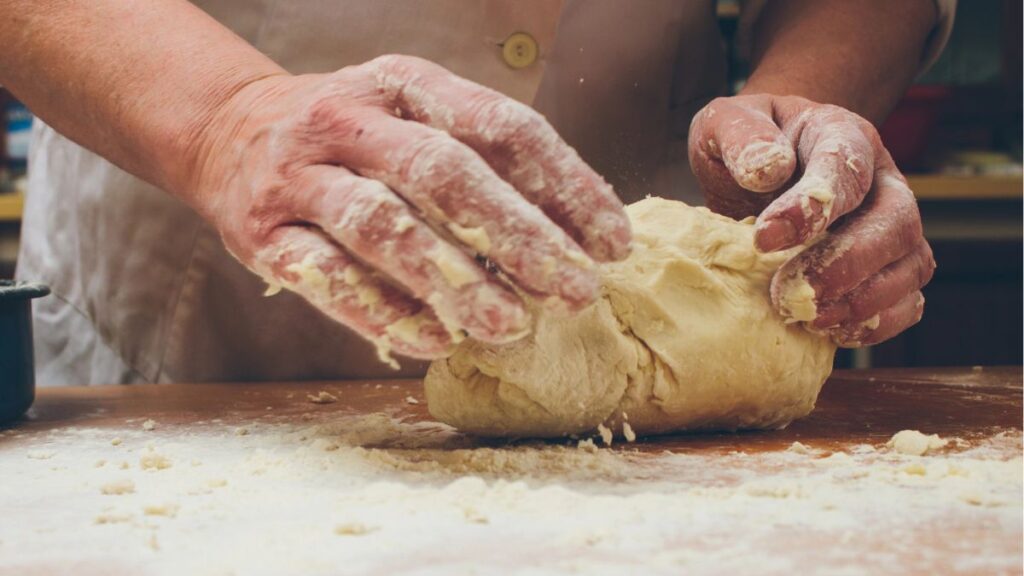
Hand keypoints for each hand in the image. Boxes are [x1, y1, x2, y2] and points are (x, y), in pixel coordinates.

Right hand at [186, 55, 631, 362]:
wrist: (227, 133)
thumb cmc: (352, 137)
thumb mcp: (413, 117)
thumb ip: (483, 160)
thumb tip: (575, 234)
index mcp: (403, 82)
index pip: (500, 125)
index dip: (564, 184)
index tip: (611, 243)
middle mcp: (348, 119)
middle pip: (443, 173)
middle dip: (517, 235)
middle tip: (574, 291)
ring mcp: (298, 174)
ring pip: (382, 225)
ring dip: (451, 279)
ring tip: (509, 325)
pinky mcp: (261, 233)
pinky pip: (325, 278)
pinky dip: (381, 312)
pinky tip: (432, 342)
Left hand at [688, 94, 934, 346]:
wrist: (757, 167)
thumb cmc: (744, 145)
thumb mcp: (724, 123)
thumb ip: (741, 136)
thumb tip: (767, 170)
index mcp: (843, 134)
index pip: (846, 168)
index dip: (812, 207)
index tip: (764, 240)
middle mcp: (882, 180)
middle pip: (896, 222)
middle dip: (846, 264)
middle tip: (789, 292)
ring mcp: (892, 226)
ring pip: (911, 266)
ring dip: (863, 301)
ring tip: (805, 317)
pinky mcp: (889, 268)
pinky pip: (907, 302)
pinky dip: (876, 323)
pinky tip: (827, 331)